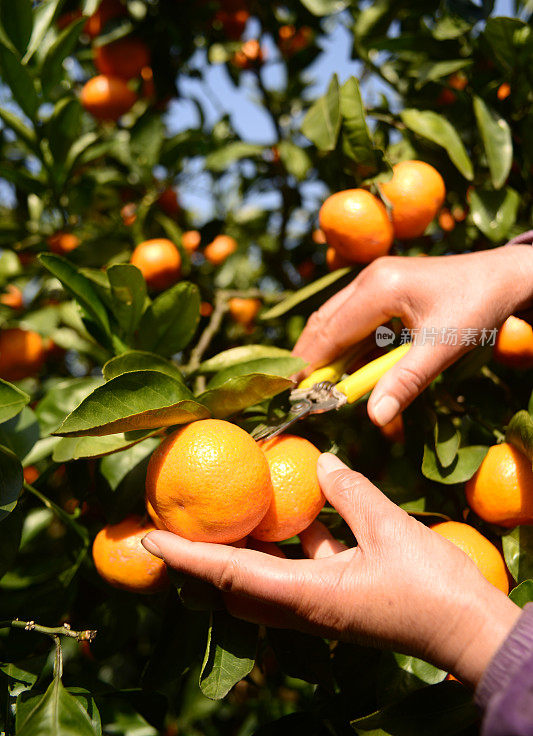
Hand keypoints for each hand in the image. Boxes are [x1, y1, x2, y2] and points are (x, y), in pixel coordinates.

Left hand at [142, 453, 519, 686]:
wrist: (468, 631)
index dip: (187, 556)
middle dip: (203, 560)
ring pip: (266, 577)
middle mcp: (304, 608)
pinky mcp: (340, 598)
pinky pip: (301, 569)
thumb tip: (319, 462)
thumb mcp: (388, 528)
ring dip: (244, 549)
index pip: (231, 573)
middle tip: (179, 528)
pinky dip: (291, 542)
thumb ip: (350, 492)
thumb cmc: (431, 587)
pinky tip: (299, 509)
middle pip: (236, 584)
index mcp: (307, 598)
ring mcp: (321, 606)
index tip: (150, 541)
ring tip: (228, 514)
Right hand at [292, 246, 532, 425]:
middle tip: (300, 396)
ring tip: (321, 388)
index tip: (292, 394)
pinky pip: (353, 318)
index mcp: (379, 287)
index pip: (330, 332)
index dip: (309, 365)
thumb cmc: (477, 307)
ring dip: (329, 354)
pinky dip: (347, 345)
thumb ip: (406, 382)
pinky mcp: (383, 285)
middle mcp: (369, 277)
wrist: (505, 275)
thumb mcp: (443, 348)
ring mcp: (375, 278)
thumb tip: (375, 418)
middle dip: (311, 360)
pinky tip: (350, 369)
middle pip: (324, 323)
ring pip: (335, 320)